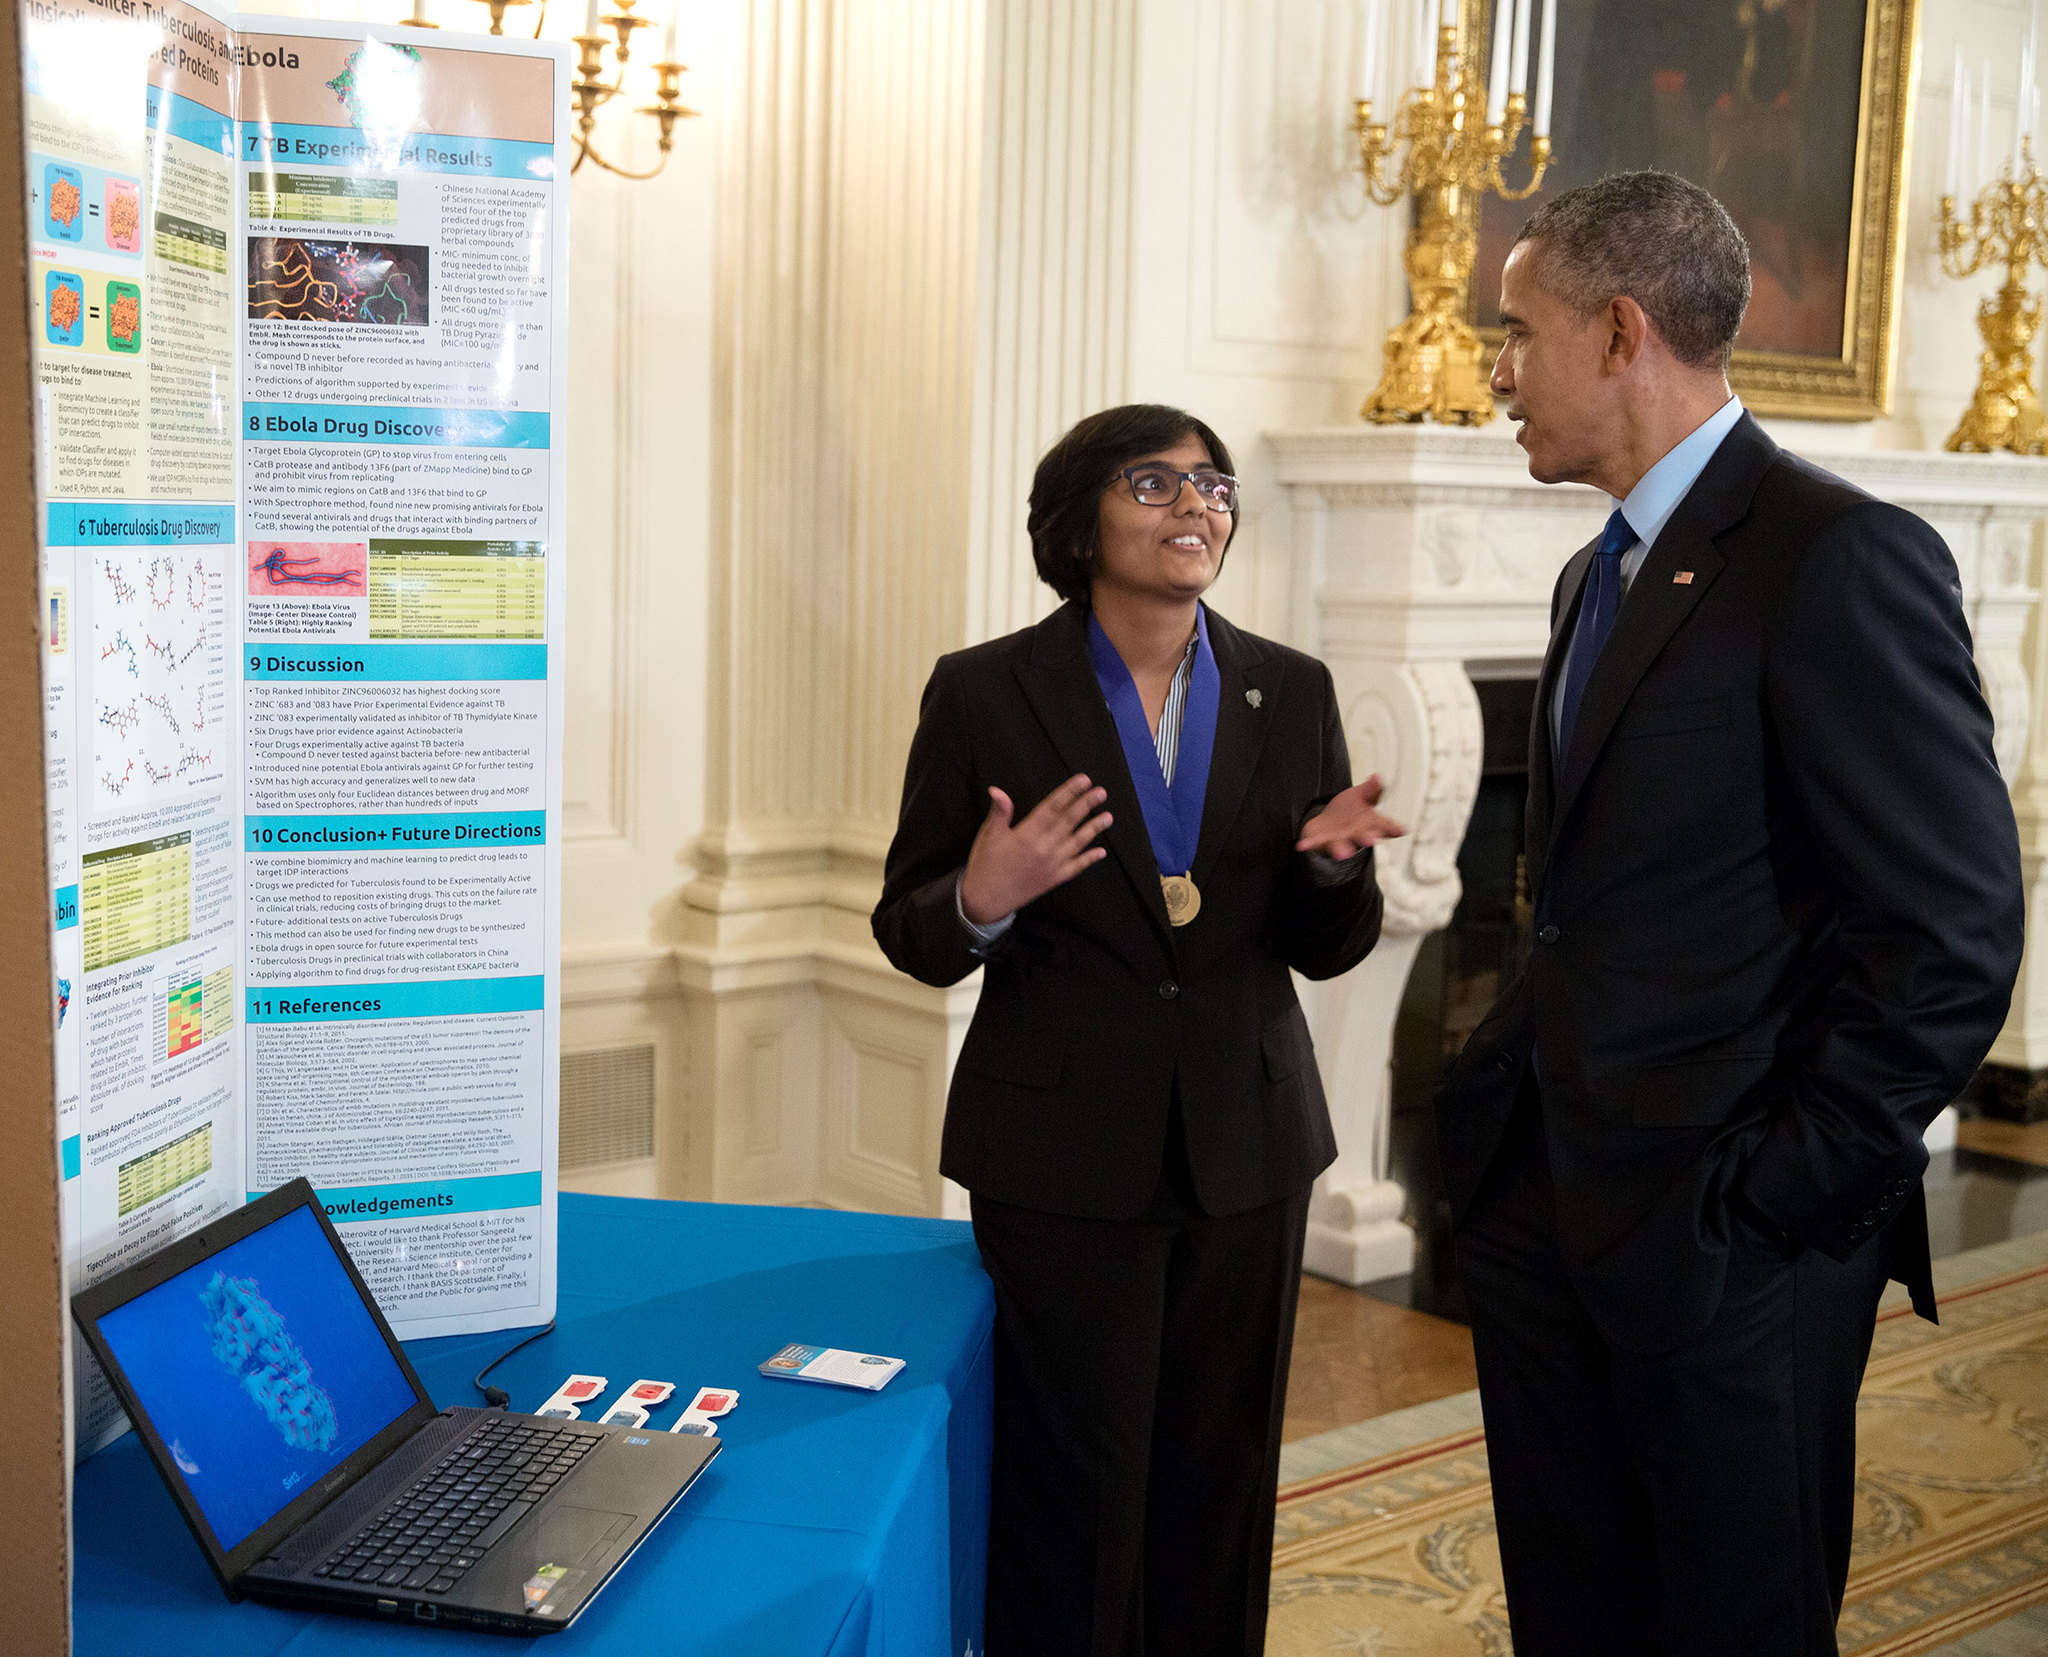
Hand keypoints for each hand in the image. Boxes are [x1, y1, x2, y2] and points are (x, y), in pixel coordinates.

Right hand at [960, 774, 1113, 923]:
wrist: (985, 901)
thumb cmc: (985, 865)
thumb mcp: (988, 836)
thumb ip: (999, 813)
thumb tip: (997, 790)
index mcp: (1026, 835)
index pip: (1052, 808)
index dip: (1069, 793)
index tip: (1083, 780)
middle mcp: (1044, 848)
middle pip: (1069, 822)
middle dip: (1086, 805)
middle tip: (1101, 792)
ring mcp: (1052, 865)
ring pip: (1077, 843)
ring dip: (1094, 829)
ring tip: (1109, 816)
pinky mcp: (1054, 879)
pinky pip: (1076, 868)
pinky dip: (1089, 860)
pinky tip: (1101, 852)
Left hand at [1296, 774, 1407, 860]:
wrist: (1329, 823)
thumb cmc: (1350, 811)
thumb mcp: (1361, 796)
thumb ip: (1370, 789)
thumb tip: (1377, 776)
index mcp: (1370, 824)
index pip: (1384, 825)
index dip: (1393, 828)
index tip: (1403, 830)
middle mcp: (1357, 835)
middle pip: (1363, 837)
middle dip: (1367, 838)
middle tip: (1373, 840)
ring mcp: (1340, 840)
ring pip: (1342, 846)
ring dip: (1342, 849)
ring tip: (1343, 853)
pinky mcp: (1323, 842)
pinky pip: (1316, 844)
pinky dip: (1310, 844)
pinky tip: (1301, 846)